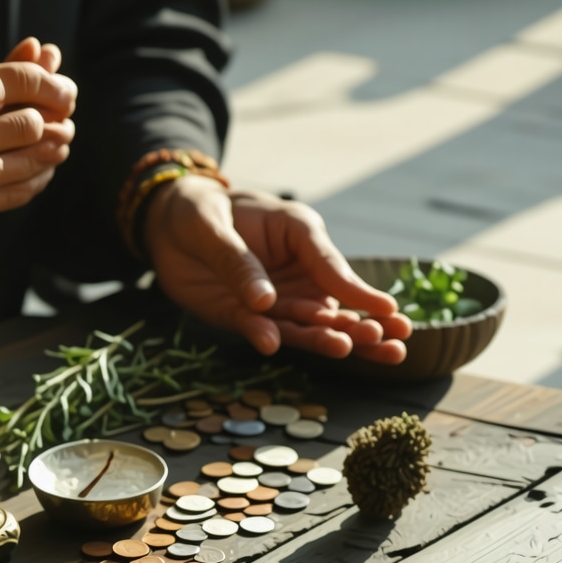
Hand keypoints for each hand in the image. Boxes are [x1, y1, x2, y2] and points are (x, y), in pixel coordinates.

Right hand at [0, 37, 75, 244]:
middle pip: (15, 127)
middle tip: (65, 115)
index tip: (61, 87)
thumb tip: (45, 51)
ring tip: (62, 137)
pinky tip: (46, 165)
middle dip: (51, 118)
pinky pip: (17, 193)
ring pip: (21, 163)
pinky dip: (40, 176)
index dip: (37, 81)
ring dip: (52, 148)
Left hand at [143, 176, 411, 362]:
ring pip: (305, 324)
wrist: (167, 226)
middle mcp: (294, 271)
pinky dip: (266, 339)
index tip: (388, 312)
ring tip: (350, 351)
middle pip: (332, 303)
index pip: (332, 266)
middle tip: (394, 345)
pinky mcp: (244, 316)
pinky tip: (275, 346)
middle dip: (362, 325)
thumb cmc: (201, 211)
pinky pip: (259, 330)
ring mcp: (272, 297)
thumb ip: (237, 262)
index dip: (358, 292)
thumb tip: (264, 303)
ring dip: (326, 339)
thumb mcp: (213, 227)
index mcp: (299, 234)